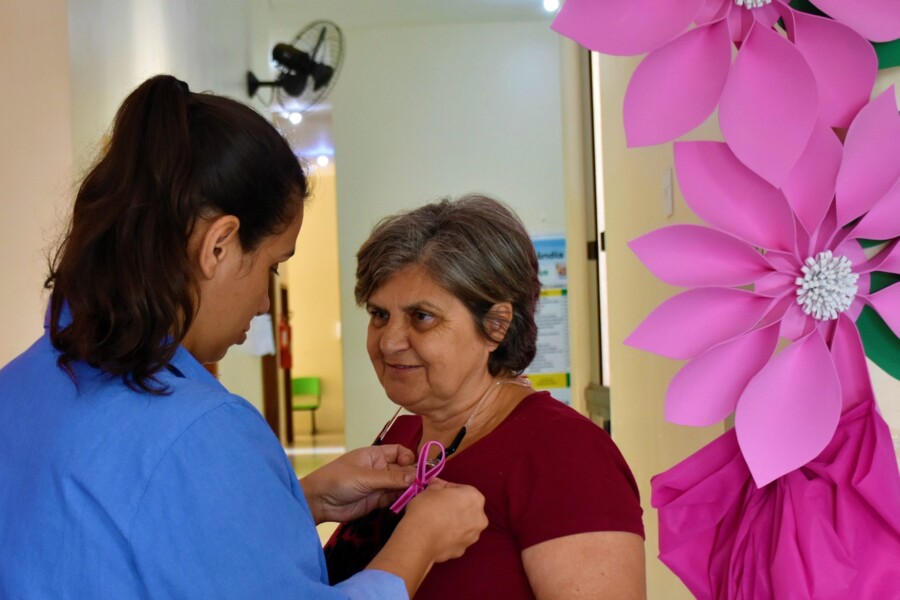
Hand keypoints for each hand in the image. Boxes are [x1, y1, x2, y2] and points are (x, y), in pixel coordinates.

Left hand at [300, 444, 415, 523]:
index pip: (399, 452)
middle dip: (412, 475)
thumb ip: (390, 478)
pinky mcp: (377, 501)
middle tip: (421, 484)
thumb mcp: (365, 477)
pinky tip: (410, 501)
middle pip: (403, 469)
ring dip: (409, 489)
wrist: (319, 502)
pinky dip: (402, 499)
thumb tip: (415, 476)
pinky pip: (394, 498)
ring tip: (418, 494)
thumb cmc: (338, 480)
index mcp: (375, 455)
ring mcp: (379, 485)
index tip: (413, 466)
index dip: (408, 457)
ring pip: (400, 485)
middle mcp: (380, 469)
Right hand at [366, 480, 486, 596]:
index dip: (448, 489)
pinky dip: (449, 536)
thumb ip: (438, 485)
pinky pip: (456, 539)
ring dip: (454, 522)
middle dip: (454, 507)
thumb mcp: (430, 489)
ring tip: (436, 522)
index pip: (462, 489)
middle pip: (467, 508)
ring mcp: (472, 537)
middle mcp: (480, 518)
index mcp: (475, 498)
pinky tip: (436, 534)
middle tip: (437, 506)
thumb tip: (437, 484)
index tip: (437, 492)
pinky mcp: (462, 550)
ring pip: (464, 525)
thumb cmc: (427, 509)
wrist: (419, 539)